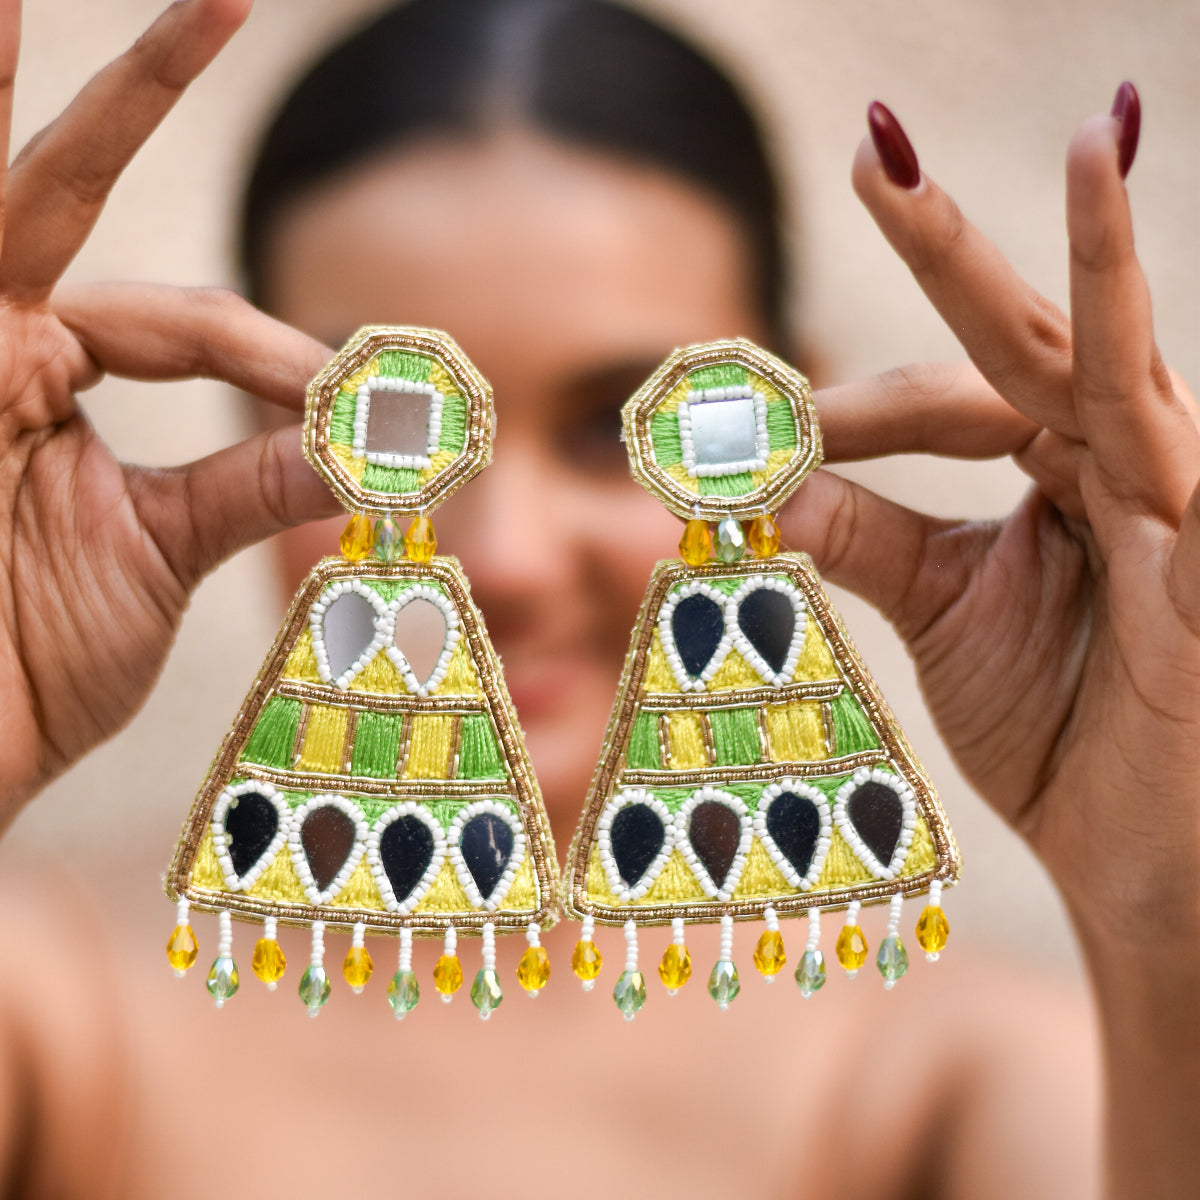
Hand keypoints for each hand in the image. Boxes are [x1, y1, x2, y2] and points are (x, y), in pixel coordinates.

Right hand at [0, 0, 335, 828]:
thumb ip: (255, 480)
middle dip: (140, 92)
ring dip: (51, 101)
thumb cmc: (26, 665)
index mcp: (47, 381)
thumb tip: (374, 435)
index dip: (278, 357)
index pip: (188, 325)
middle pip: (66, 189)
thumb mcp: (166, 551)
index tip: (352, 404)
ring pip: (12, 196)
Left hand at [778, 89, 1197, 1197]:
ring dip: (1101, 259)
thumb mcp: (938, 609)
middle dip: (957, 246)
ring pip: (1122, 364)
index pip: (956, 393)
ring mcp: (1179, 502)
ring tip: (1097, 144)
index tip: (768, 430)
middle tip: (879, 148)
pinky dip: (1144, 375)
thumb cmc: (1060, 729)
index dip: (858, 401)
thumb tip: (755, 470)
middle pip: (1030, 336)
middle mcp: (1124, 461)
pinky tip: (1144, 251)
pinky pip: (1175, 456)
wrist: (1137, 855)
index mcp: (1059, 466)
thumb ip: (859, 532)